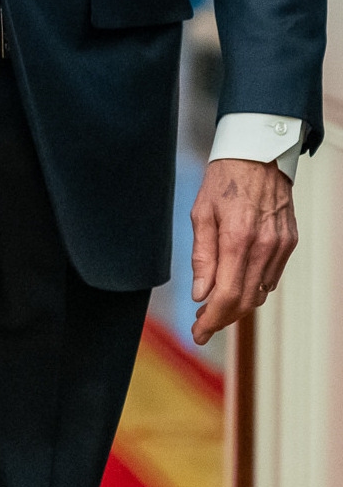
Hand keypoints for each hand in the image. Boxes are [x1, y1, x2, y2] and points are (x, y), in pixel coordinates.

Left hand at [189, 157, 297, 345]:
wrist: (258, 154)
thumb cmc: (223, 179)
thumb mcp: (201, 213)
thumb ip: (202, 256)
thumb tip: (200, 294)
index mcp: (237, 238)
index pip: (227, 295)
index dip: (212, 320)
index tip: (198, 333)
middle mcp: (264, 246)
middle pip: (246, 301)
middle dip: (222, 318)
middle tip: (202, 325)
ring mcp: (281, 245)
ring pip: (260, 293)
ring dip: (238, 305)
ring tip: (214, 307)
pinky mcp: (289, 242)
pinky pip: (271, 277)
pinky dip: (254, 287)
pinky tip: (237, 284)